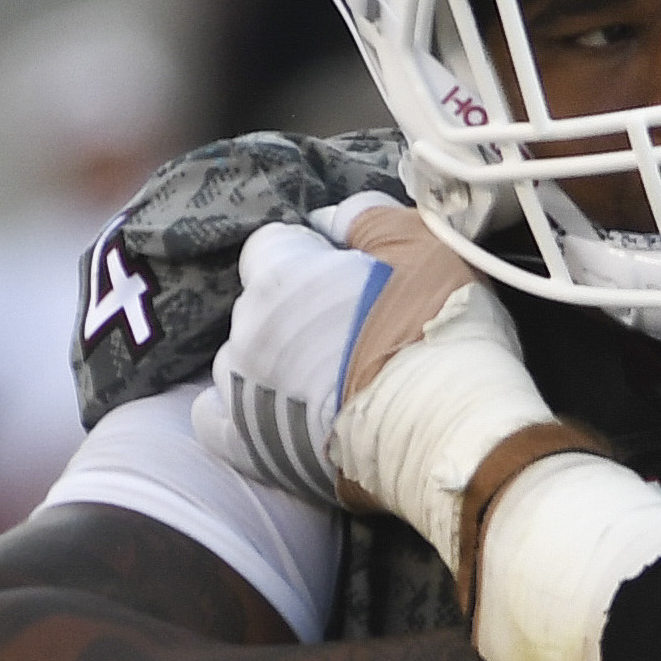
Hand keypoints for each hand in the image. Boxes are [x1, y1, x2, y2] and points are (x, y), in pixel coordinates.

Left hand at [192, 194, 410, 508]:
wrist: (444, 425)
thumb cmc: (436, 325)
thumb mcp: (421, 241)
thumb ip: (365, 217)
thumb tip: (331, 219)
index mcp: (281, 273)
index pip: (272, 245)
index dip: (311, 256)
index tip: (351, 276)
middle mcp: (248, 326)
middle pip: (259, 303)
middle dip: (296, 310)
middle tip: (354, 330)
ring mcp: (242, 388)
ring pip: (242, 358)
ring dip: (276, 360)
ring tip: (329, 379)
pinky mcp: (247, 443)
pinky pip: (216, 418)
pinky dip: (238, 411)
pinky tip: (274, 411)